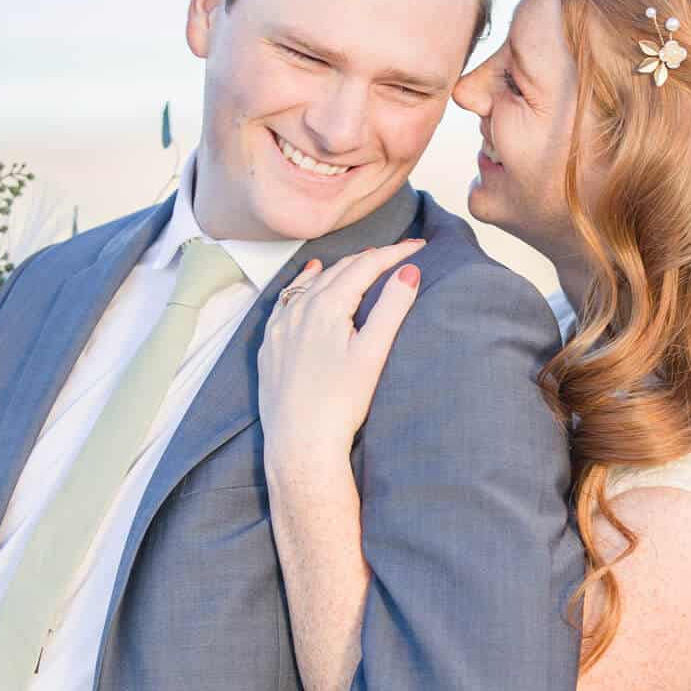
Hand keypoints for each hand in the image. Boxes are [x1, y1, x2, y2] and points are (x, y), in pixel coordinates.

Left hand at [258, 240, 424, 488]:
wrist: (299, 444)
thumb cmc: (340, 404)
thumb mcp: (373, 354)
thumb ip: (391, 308)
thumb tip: (409, 271)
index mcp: (328, 306)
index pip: (366, 266)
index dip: (395, 253)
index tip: (419, 246)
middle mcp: (300, 309)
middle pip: (340, 270)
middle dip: (372, 258)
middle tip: (400, 255)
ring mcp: (281, 326)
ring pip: (312, 283)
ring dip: (340, 269)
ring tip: (363, 261)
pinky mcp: (270, 345)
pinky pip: (287, 301)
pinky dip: (303, 284)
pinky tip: (309, 278)